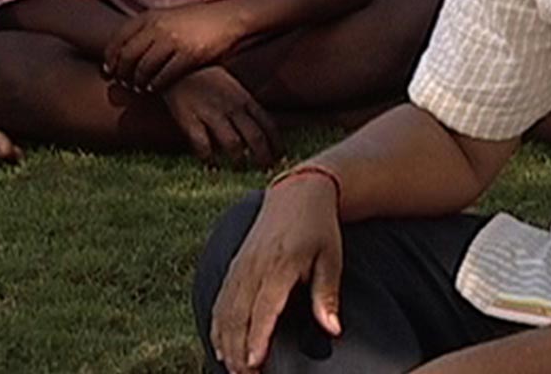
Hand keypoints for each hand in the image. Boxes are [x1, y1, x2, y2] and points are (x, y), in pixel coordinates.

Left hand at [104, 1, 243, 90]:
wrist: (231, 16)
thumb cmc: (199, 19)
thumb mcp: (169, 17)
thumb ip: (148, 29)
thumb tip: (126, 50)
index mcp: (150, 16)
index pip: (118, 40)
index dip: (110, 58)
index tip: (109, 70)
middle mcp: (158, 28)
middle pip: (127, 56)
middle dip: (122, 73)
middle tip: (123, 83)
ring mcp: (173, 41)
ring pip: (143, 69)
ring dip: (138, 82)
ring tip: (139, 88)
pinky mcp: (189, 55)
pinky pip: (164, 76)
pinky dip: (155, 85)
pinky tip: (155, 88)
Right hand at [161, 66, 280, 168]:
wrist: (178, 67)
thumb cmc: (208, 78)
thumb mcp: (234, 87)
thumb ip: (246, 106)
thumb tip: (259, 128)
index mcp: (245, 99)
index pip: (269, 124)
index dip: (276, 143)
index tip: (280, 157)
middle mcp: (233, 107)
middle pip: (255, 138)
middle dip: (263, 157)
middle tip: (265, 170)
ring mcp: (212, 113)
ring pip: (234, 144)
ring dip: (239, 161)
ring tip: (240, 169)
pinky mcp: (190, 120)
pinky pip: (203, 145)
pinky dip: (209, 159)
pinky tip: (212, 167)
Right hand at [212, 172, 343, 373]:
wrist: (297, 193)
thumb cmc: (319, 228)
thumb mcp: (331, 258)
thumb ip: (326, 295)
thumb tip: (332, 329)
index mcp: (280, 265)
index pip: (264, 308)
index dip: (257, 338)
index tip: (254, 364)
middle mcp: (254, 266)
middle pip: (238, 316)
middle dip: (238, 351)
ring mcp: (240, 265)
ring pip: (225, 312)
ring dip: (226, 344)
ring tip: (234, 370)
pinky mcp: (234, 265)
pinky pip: (220, 301)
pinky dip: (218, 327)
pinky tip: (221, 347)